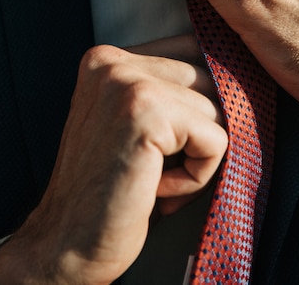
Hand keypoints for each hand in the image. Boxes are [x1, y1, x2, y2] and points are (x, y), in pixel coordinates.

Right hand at [0, 35, 226, 284]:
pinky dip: (197, 176)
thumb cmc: (109, 188)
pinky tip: (156, 191)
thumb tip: (232, 74)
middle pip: (208, 80)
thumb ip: (166, 90)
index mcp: (107, 59)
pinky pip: (216, 140)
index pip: (191, 52)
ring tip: (154, 180)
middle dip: (201, 131)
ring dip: (198, 156)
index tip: (173, 143)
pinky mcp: (147, 113)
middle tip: (160, 169)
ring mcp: (128, 84)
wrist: (66, 245)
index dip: (199, 103)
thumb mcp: (131, 122)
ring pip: (217, 110)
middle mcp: (113, 62)